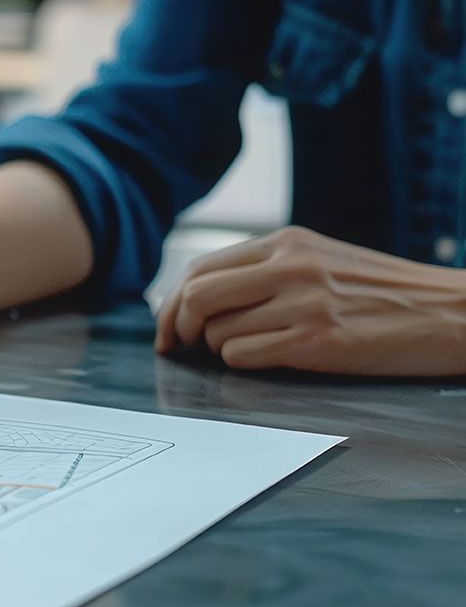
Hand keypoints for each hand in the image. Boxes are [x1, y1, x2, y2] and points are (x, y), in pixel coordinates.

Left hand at [154, 226, 465, 375]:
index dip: (172, 301)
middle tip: (178, 346)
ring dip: (216, 348)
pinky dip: (240, 364)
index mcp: (286, 242)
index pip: (200, 267)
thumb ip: (268, 268)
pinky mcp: (316, 342)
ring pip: (216, 330)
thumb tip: (202, 294)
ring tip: (245, 348)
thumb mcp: (322, 259)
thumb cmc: (383, 293)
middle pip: (195, 295)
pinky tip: (268, 359)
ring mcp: (303, 304)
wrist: (451, 313)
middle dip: (175, 325)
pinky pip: (243, 356)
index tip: (168, 326)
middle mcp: (290, 267)